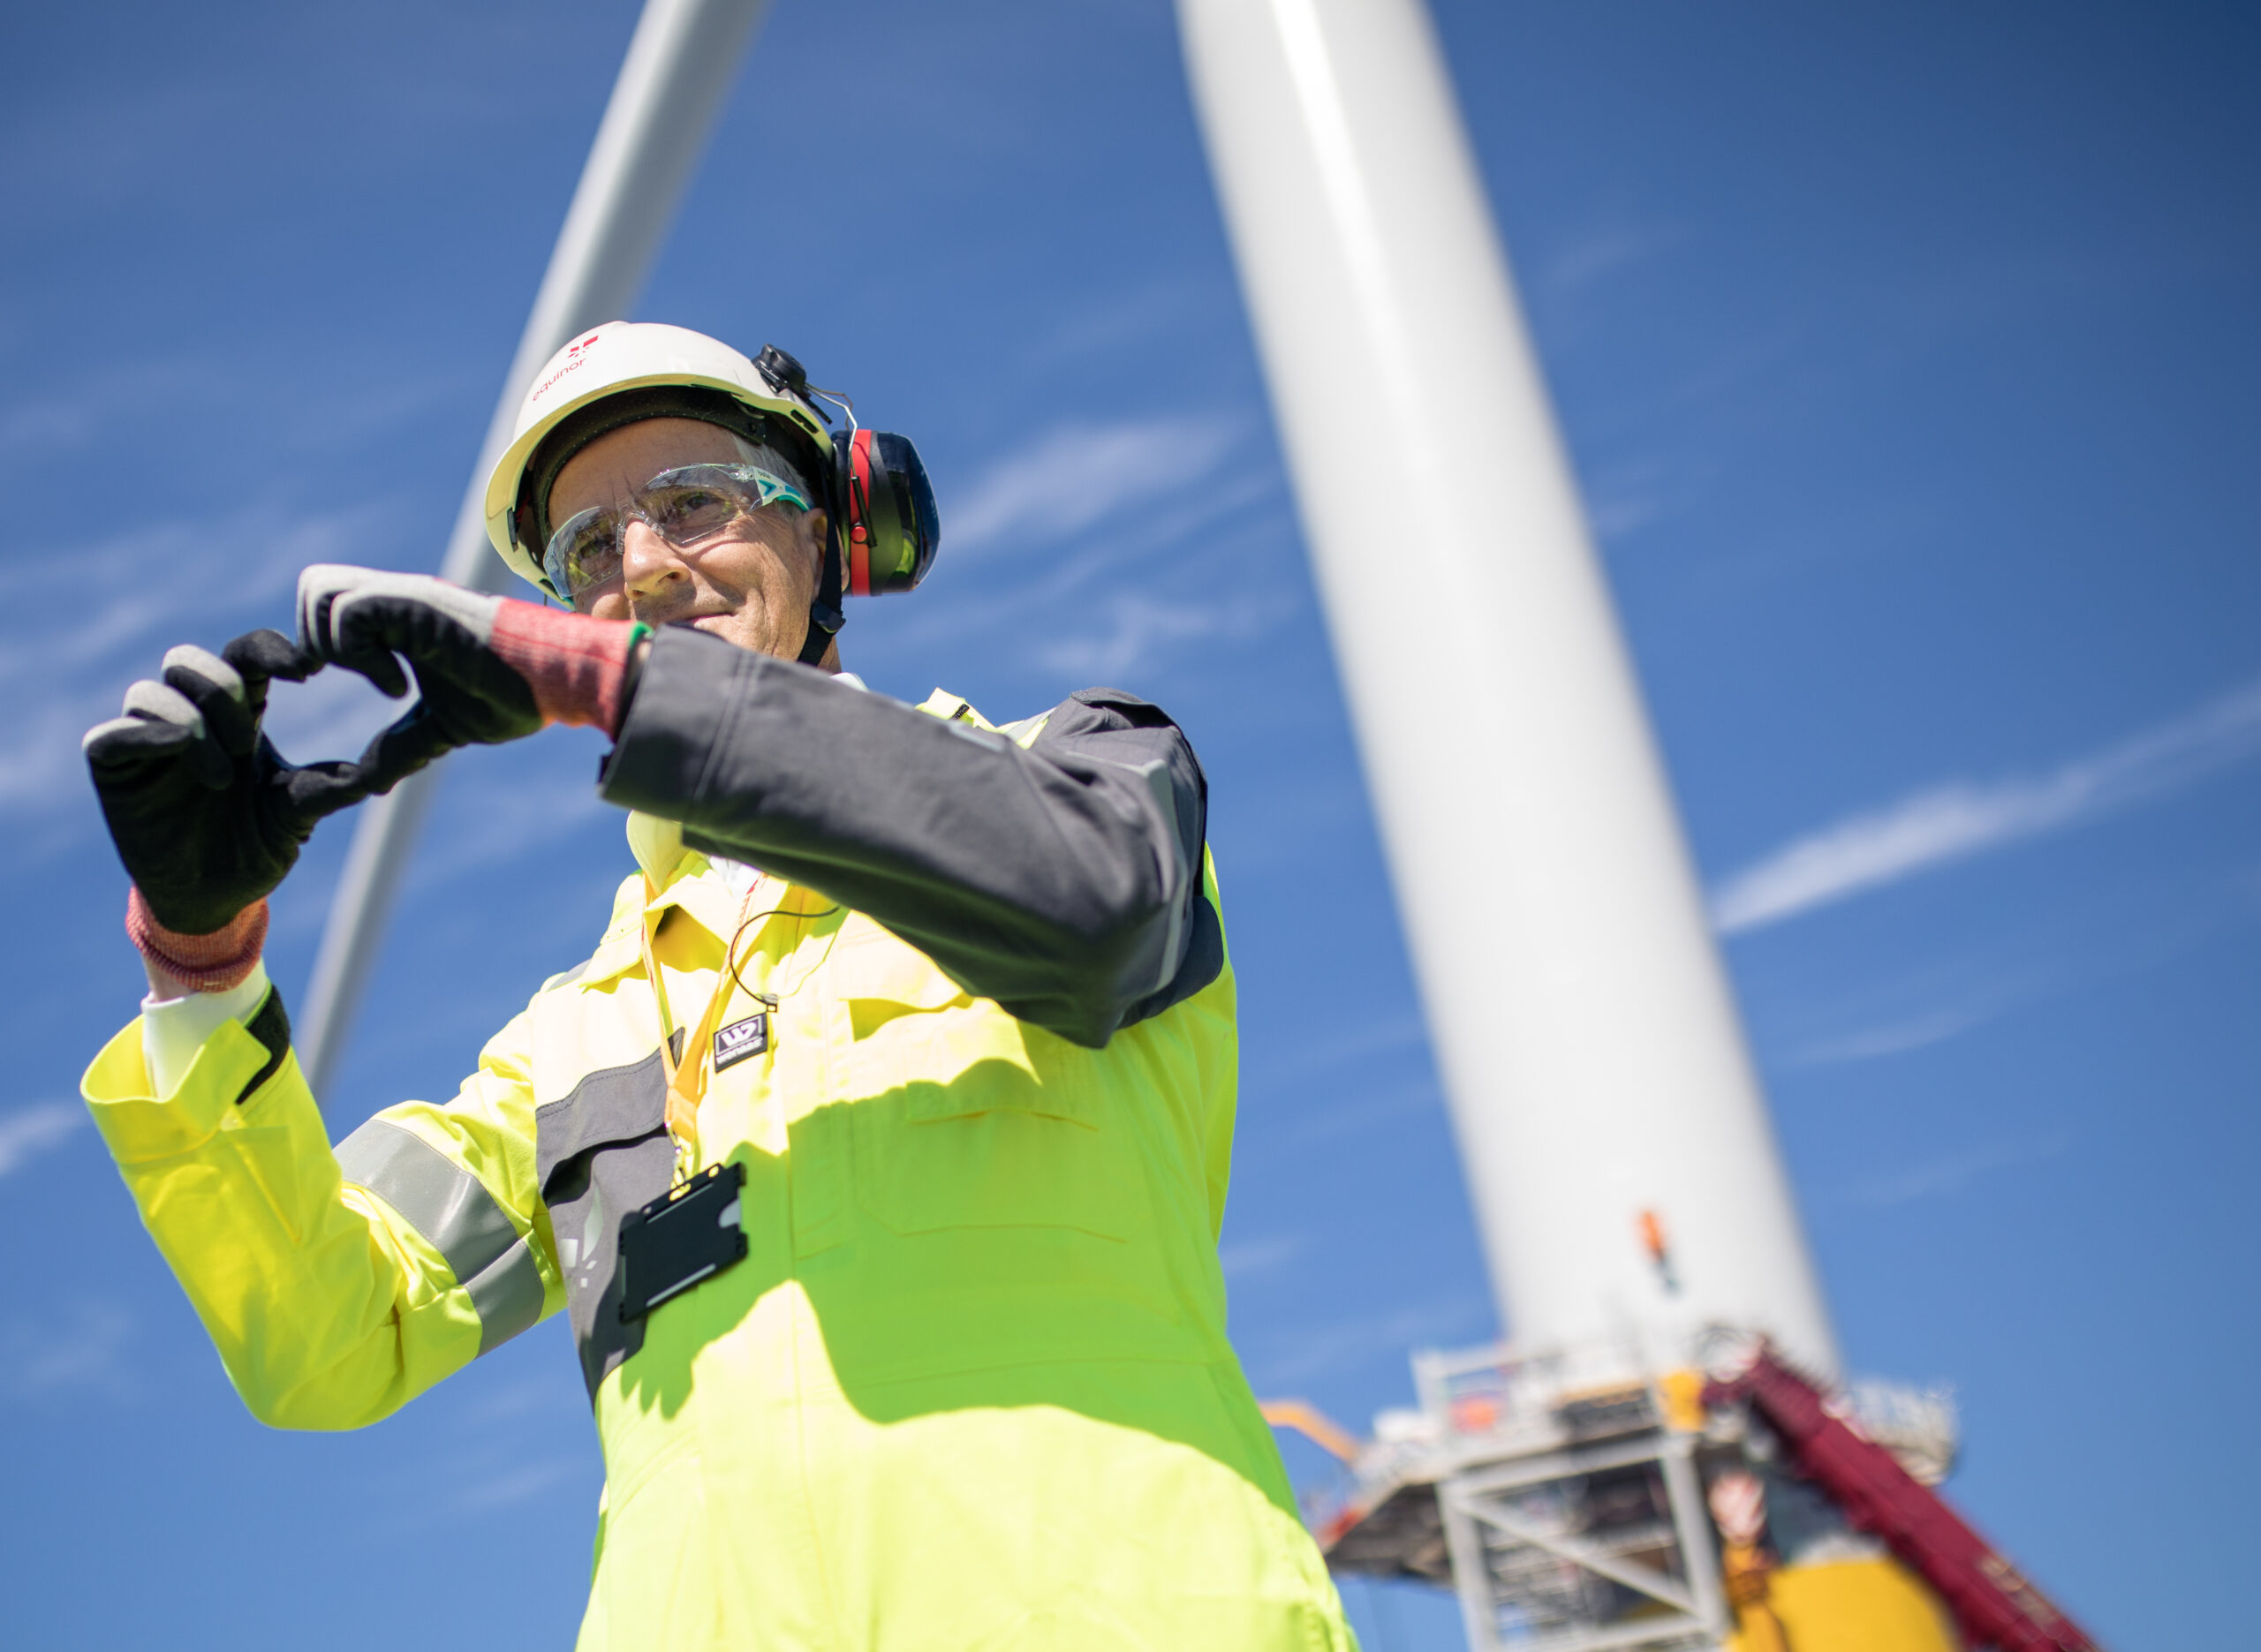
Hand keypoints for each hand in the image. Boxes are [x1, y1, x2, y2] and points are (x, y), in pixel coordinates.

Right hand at [83, 631, 374, 935]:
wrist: (215, 897)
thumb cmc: (258, 844)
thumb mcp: (300, 807)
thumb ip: (333, 781)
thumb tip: (387, 770)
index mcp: (238, 713)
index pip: (245, 654)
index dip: (271, 650)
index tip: (309, 671)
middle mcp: (189, 716)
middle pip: (190, 659)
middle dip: (223, 689)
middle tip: (249, 741)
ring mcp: (149, 740)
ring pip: (152, 690)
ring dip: (192, 723)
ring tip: (221, 775)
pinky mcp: (114, 768)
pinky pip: (113, 732)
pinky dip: (150, 735)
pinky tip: (185, 756)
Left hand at [295, 565, 543, 789]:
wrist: (557, 681)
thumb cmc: (514, 697)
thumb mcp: (443, 727)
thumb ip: (403, 745)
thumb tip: (372, 785)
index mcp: (401, 621)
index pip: (328, 604)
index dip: (321, 644)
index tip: (355, 685)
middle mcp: (397, 600)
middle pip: (313, 586)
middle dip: (313, 639)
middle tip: (351, 677)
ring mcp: (406, 598)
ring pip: (320, 591)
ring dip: (334, 644)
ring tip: (380, 680)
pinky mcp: (416, 604)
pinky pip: (350, 614)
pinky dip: (361, 656)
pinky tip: (399, 686)